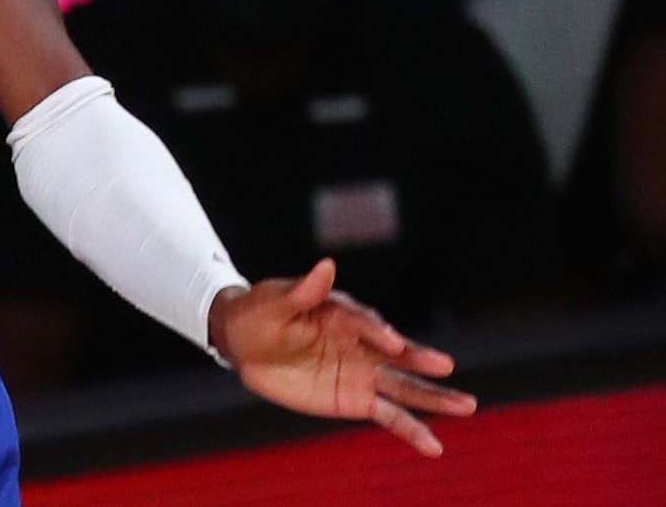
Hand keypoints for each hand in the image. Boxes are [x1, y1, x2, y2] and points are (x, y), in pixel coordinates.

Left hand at [210, 259, 474, 457]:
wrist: (245, 343)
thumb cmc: (260, 313)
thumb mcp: (273, 301)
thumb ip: (302, 291)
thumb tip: (326, 266)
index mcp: (343, 314)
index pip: (365, 323)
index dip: (377, 332)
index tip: (390, 343)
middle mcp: (362, 343)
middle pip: (397, 353)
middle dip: (419, 359)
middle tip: (445, 365)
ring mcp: (362, 373)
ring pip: (404, 386)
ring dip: (434, 397)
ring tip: (468, 406)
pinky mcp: (356, 399)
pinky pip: (390, 415)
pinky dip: (412, 430)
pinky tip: (434, 447)